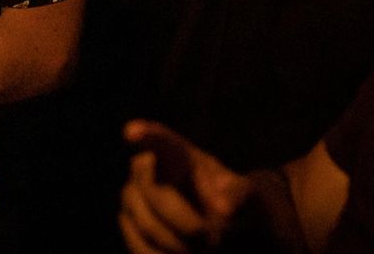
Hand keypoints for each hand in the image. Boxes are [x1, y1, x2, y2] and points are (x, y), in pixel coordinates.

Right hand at [121, 120, 250, 253]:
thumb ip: (240, 197)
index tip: (132, 132)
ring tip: (203, 248)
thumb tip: (226, 211)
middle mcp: (145, 169)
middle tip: (212, 239)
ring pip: (148, 226)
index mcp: (178, 155)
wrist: (217, 229)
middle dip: (187, 222)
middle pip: (157, 195)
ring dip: (180, 245)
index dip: (148, 136)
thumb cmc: (231, 206)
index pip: (162, 143)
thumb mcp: (246, 198)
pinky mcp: (127, 224)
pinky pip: (141, 249)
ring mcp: (131, 196)